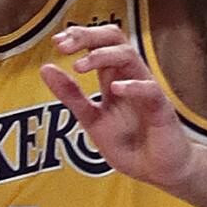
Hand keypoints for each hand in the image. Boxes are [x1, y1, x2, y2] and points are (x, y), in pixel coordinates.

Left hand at [42, 24, 203, 196]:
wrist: (157, 171)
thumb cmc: (130, 143)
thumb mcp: (91, 118)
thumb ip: (71, 95)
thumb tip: (46, 68)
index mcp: (114, 76)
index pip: (99, 42)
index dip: (79, 36)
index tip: (56, 41)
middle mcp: (131, 76)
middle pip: (114, 38)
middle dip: (87, 35)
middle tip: (63, 46)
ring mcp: (146, 90)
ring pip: (129, 55)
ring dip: (102, 55)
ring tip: (79, 67)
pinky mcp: (161, 108)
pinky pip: (149, 89)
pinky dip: (132, 86)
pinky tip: (114, 88)